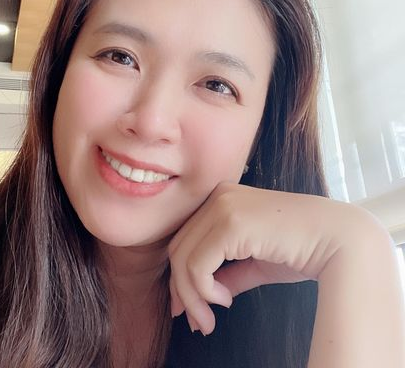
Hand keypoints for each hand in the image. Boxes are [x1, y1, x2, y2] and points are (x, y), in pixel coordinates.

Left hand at [167, 182, 374, 335]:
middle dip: (182, 291)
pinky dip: (204, 290)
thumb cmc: (301, 249)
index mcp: (222, 199)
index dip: (180, 277)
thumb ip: (227, 274)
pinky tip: (224, 302)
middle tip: (197, 323)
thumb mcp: (254, 262)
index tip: (187, 309)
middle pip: (178, 249)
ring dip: (193, 297)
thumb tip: (201, 299)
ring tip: (209, 320)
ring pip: (183, 258)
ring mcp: (223, 206)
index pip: (186, 239)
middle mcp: (218, 196)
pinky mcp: (230, 222)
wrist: (340, 240)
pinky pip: (198, 264)